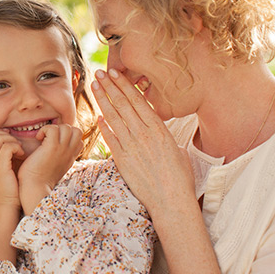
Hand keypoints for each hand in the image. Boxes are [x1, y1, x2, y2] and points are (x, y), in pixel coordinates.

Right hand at [0, 129, 23, 264]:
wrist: (3, 209)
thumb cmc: (5, 191)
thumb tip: (8, 145)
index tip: (9, 142)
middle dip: (5, 135)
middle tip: (15, 145)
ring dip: (12, 141)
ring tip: (19, 150)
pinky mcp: (0, 167)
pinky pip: (7, 147)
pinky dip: (16, 147)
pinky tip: (21, 155)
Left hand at [17, 123, 82, 214]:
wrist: (35, 188)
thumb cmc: (40, 179)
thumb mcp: (55, 167)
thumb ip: (59, 157)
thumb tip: (53, 149)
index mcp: (71, 157)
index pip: (79, 139)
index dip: (68, 136)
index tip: (55, 141)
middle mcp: (69, 153)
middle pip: (77, 130)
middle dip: (63, 129)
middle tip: (50, 137)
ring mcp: (62, 149)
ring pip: (66, 127)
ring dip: (53, 128)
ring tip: (44, 137)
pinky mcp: (52, 147)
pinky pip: (53, 129)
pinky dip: (44, 130)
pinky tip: (38, 138)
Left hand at [90, 69, 195, 215]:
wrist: (171, 201)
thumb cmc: (180, 177)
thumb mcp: (178, 149)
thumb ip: (164, 136)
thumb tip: (159, 131)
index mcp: (159, 128)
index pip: (137, 100)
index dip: (124, 85)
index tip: (115, 73)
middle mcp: (143, 134)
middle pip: (122, 104)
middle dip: (109, 86)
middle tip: (99, 72)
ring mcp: (131, 146)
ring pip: (113, 117)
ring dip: (102, 100)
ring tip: (94, 86)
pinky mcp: (122, 159)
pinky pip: (109, 138)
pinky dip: (103, 125)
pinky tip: (97, 116)